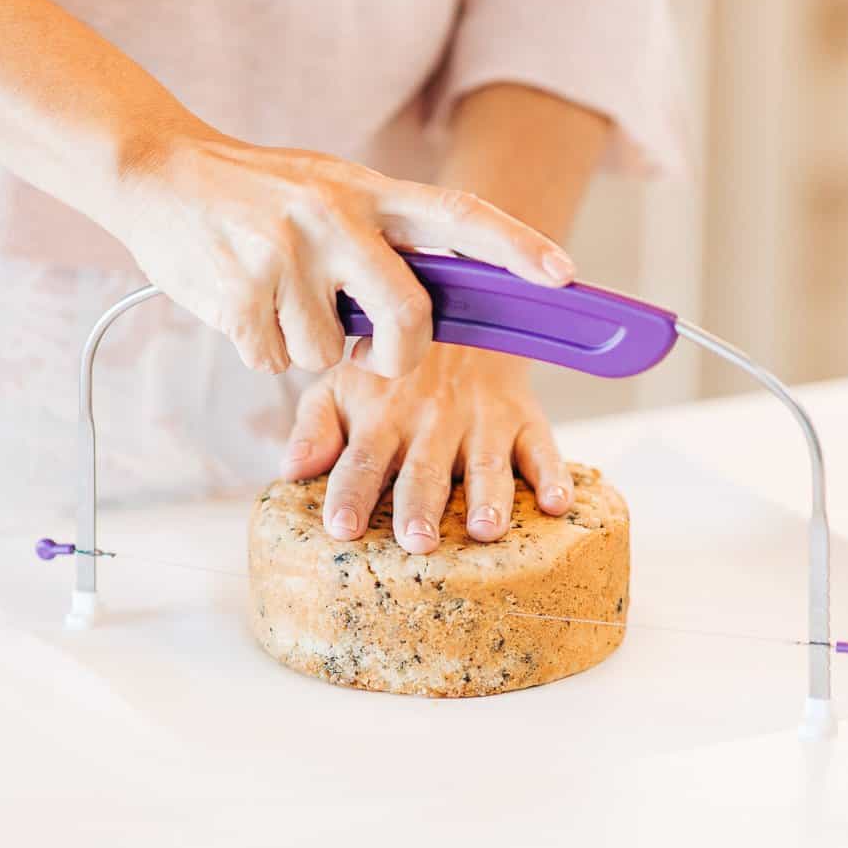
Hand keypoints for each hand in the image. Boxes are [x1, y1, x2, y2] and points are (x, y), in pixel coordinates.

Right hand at [117, 133, 574, 379]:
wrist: (154, 173)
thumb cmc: (255, 196)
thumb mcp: (328, 192)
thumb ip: (382, 238)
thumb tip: (437, 310)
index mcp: (366, 189)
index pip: (459, 216)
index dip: (517, 247)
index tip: (566, 277)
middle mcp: (334, 218)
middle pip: (409, 316)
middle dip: (400, 356)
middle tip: (377, 358)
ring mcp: (286, 256)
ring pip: (330, 351)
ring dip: (305, 344)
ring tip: (273, 295)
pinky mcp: (240, 295)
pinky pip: (276, 361)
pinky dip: (261, 348)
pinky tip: (241, 303)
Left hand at [279, 343, 572, 551]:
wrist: (457, 306)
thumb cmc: (388, 366)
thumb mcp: (341, 383)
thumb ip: (315, 427)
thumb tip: (290, 472)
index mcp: (381, 417)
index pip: (361, 460)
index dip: (351, 494)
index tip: (342, 529)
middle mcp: (431, 420)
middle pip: (424, 469)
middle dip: (421, 505)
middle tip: (417, 541)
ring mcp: (481, 419)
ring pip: (485, 463)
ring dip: (489, 497)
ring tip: (486, 530)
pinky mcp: (523, 416)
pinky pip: (542, 446)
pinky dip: (554, 475)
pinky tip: (558, 504)